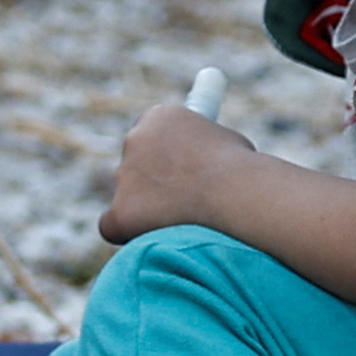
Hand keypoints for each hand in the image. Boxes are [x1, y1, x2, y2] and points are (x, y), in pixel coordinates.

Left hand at [98, 99, 244, 246]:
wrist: (238, 192)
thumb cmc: (244, 170)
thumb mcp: (227, 144)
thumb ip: (203, 149)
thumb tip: (203, 162)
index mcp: (159, 117)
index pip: (148, 137)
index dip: (163, 159)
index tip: (174, 174)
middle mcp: (135, 140)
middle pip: (133, 167)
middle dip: (151, 185)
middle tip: (176, 203)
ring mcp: (124, 175)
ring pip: (126, 198)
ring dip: (147, 210)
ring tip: (186, 221)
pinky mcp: (119, 211)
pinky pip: (111, 226)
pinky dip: (128, 233)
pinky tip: (154, 238)